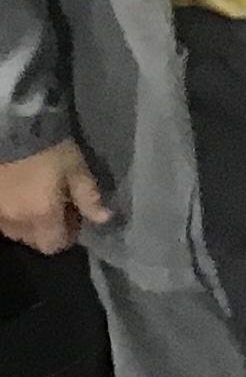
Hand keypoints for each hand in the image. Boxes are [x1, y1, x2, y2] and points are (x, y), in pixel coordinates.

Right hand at [0, 140, 109, 254]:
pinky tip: (22, 194)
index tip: (74, 218)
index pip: (53, 245)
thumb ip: (88, 197)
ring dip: (29, 223)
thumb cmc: (49, 150)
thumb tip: (104, 219)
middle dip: (48, 230)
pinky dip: (13, 213)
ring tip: (39, 199)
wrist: (13, 130)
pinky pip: (2, 218)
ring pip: (15, 231)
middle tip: (59, 207)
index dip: (67, 235)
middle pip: (33, 241)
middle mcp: (14, 220)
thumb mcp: (76, 169)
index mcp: (40, 215)